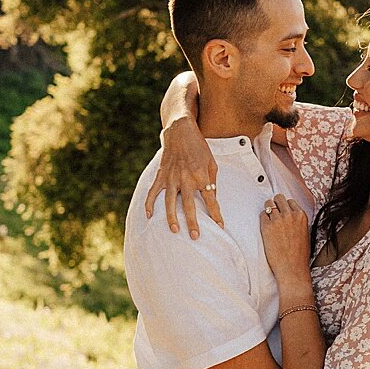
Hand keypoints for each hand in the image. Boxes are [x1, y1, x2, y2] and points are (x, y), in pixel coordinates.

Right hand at [145, 79, 220, 236]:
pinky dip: (150, 203)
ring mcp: (172, 178)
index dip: (216, 214)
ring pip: (171, 202)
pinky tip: (149, 216)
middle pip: (190, 205)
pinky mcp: (161, 175)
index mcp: (202, 176)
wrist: (181, 131)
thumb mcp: (212, 163)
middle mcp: (186, 178)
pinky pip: (154, 192)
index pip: (211, 200)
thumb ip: (212, 182)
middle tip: (195, 237)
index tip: (220, 227)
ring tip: (175, 231)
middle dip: (193, 222)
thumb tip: (212, 199)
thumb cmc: (199, 148)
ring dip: (172, 217)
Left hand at [261, 192, 311, 292]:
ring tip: (269, 221)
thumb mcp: (305, 233)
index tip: (282, 213)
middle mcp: (290, 215)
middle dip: (275, 205)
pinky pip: (262, 215)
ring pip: (268, 204)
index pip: (290, 201)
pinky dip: (263, 220)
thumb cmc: (299, 256)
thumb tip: (290, 217)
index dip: (285, 207)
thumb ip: (298, 222)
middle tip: (274, 214)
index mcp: (301, 216)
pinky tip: (266, 229)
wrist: (292, 268)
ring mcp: (278, 220)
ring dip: (268, 211)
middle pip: (279, 198)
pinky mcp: (267, 226)